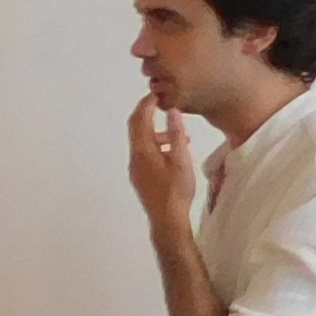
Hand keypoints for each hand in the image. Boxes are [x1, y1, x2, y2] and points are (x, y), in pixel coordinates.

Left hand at [127, 91, 202, 237]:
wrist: (167, 220)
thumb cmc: (176, 190)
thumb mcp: (181, 159)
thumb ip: (176, 134)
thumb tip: (171, 111)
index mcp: (142, 150)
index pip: (139, 119)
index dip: (147, 104)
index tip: (158, 94)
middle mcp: (134, 158)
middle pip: (136, 128)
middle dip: (148, 114)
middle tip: (164, 105)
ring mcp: (135, 169)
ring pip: (143, 143)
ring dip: (158, 134)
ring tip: (181, 136)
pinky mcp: (140, 178)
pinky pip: (145, 154)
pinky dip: (157, 146)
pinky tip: (174, 154)